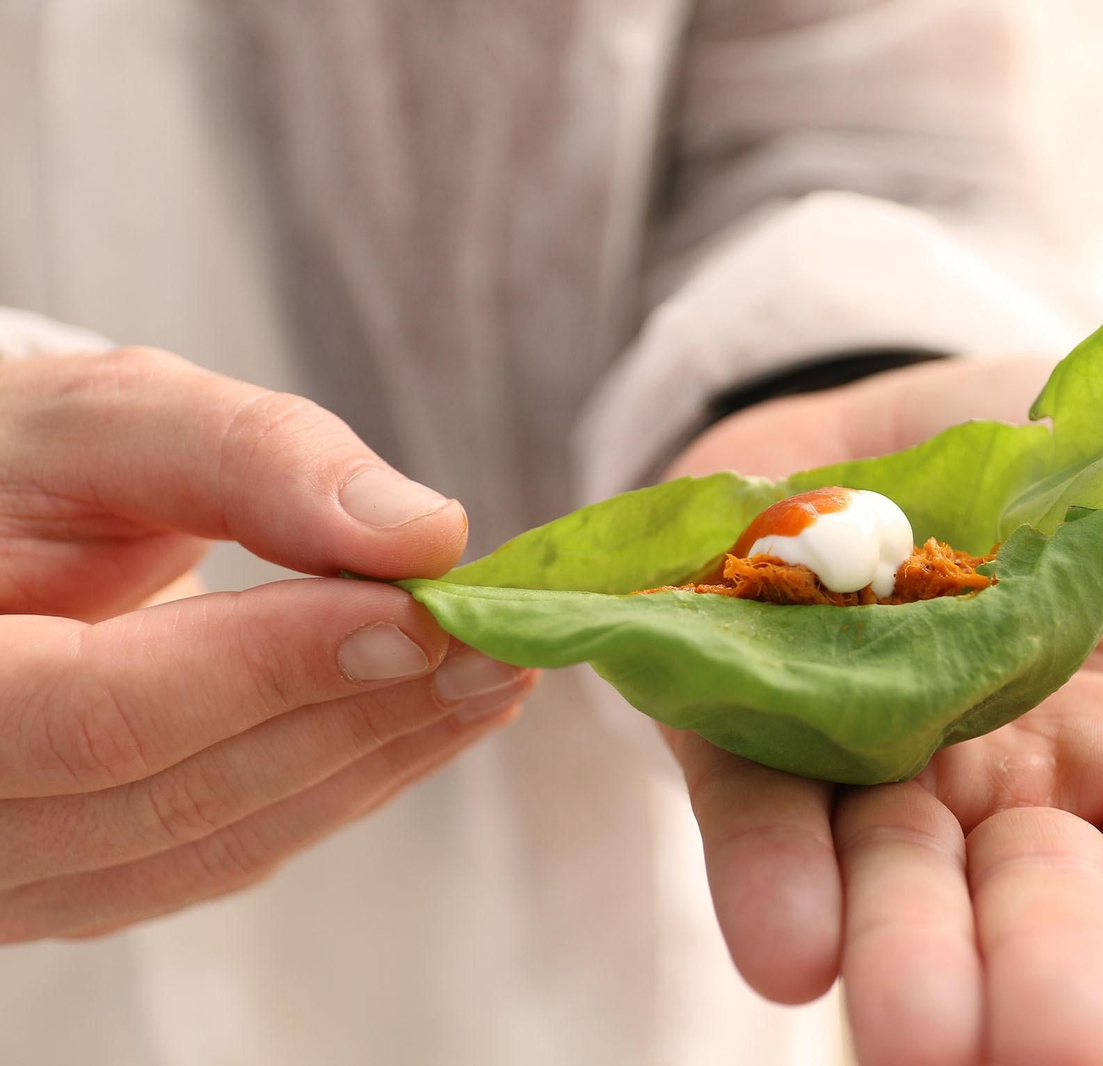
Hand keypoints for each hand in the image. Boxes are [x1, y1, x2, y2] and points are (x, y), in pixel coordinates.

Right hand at [0, 347, 536, 941]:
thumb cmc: (19, 469)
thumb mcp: (106, 422)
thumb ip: (250, 459)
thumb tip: (424, 532)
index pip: (98, 711)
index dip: (273, 668)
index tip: (423, 614)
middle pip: (175, 795)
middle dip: (361, 714)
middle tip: (502, 645)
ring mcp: (4, 868)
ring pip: (212, 844)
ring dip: (375, 759)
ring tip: (492, 676)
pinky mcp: (71, 880)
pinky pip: (217, 855)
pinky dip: (338, 785)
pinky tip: (425, 719)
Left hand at [665, 356, 1102, 1065]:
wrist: (915, 397)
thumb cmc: (1086, 474)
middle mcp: (1012, 794)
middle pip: (1039, 907)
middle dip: (1049, 981)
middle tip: (1054, 1058)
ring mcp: (877, 766)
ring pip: (896, 884)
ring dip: (905, 961)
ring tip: (914, 1038)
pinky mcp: (752, 721)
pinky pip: (758, 804)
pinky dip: (770, 872)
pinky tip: (786, 945)